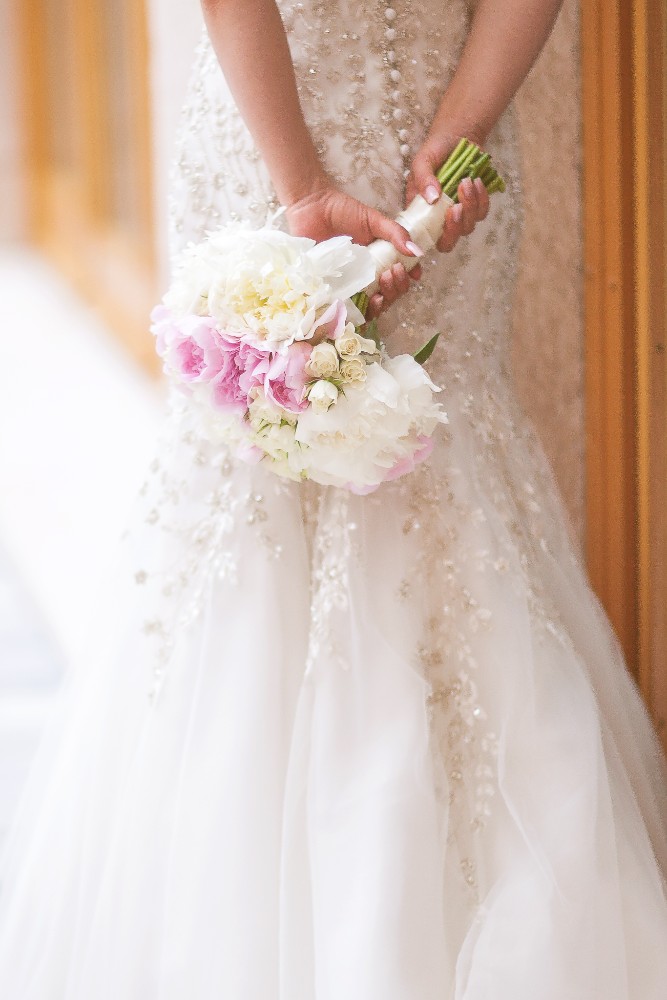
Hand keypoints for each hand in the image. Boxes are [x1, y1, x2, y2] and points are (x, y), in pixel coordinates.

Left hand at [285, 184, 423, 318]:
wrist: (312, 207)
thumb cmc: (342, 211)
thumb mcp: (373, 220)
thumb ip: (395, 234)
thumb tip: (418, 252)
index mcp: (377, 264)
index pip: (396, 282)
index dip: (406, 282)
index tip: (413, 273)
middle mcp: (363, 279)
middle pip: (387, 298)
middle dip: (396, 289)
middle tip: (393, 271)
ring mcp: (347, 287)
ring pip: (370, 308)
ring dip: (382, 302)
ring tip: (382, 285)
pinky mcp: (330, 291)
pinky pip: (345, 309)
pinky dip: (358, 311)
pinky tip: (367, 301)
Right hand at [406, 138, 489, 252]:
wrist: (457, 137)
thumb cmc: (435, 150)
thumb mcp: (422, 160)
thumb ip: (423, 179)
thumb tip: (432, 198)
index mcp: (422, 213)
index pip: (425, 238)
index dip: (431, 239)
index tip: (441, 218)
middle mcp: (439, 219)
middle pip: (447, 242)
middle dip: (454, 228)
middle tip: (456, 207)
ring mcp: (458, 214)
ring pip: (467, 227)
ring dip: (469, 207)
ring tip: (466, 182)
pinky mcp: (475, 206)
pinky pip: (482, 213)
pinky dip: (482, 199)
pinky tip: (477, 182)